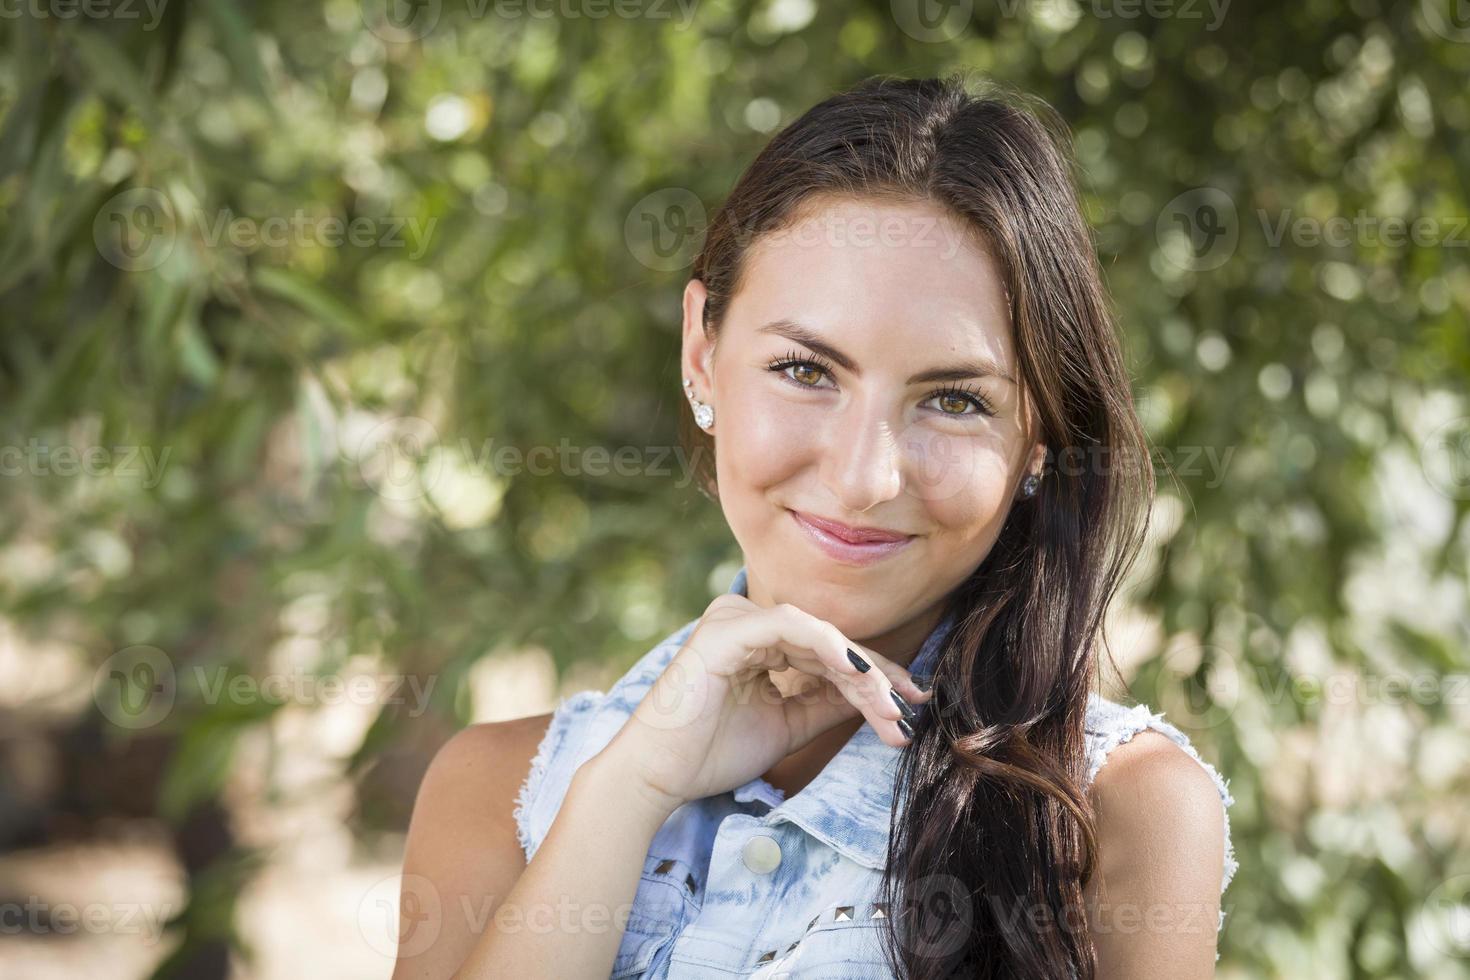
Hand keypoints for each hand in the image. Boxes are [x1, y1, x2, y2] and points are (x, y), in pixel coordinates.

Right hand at [603, 592, 933, 813]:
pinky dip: (832, 648)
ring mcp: (735, 619)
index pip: (827, 650)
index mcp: (755, 640)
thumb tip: (876, 693)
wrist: (656, 778)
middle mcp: (746, 619)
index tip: (911, 705)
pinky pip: (793, 628)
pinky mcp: (729, 630)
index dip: (873, 676)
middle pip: (830, 641)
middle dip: (876, 677)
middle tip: (911, 709)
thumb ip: (826, 703)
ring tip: (892, 708)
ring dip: (862, 672)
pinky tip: (861, 676)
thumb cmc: (709, 753)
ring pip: (820, 636)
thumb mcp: (787, 724)